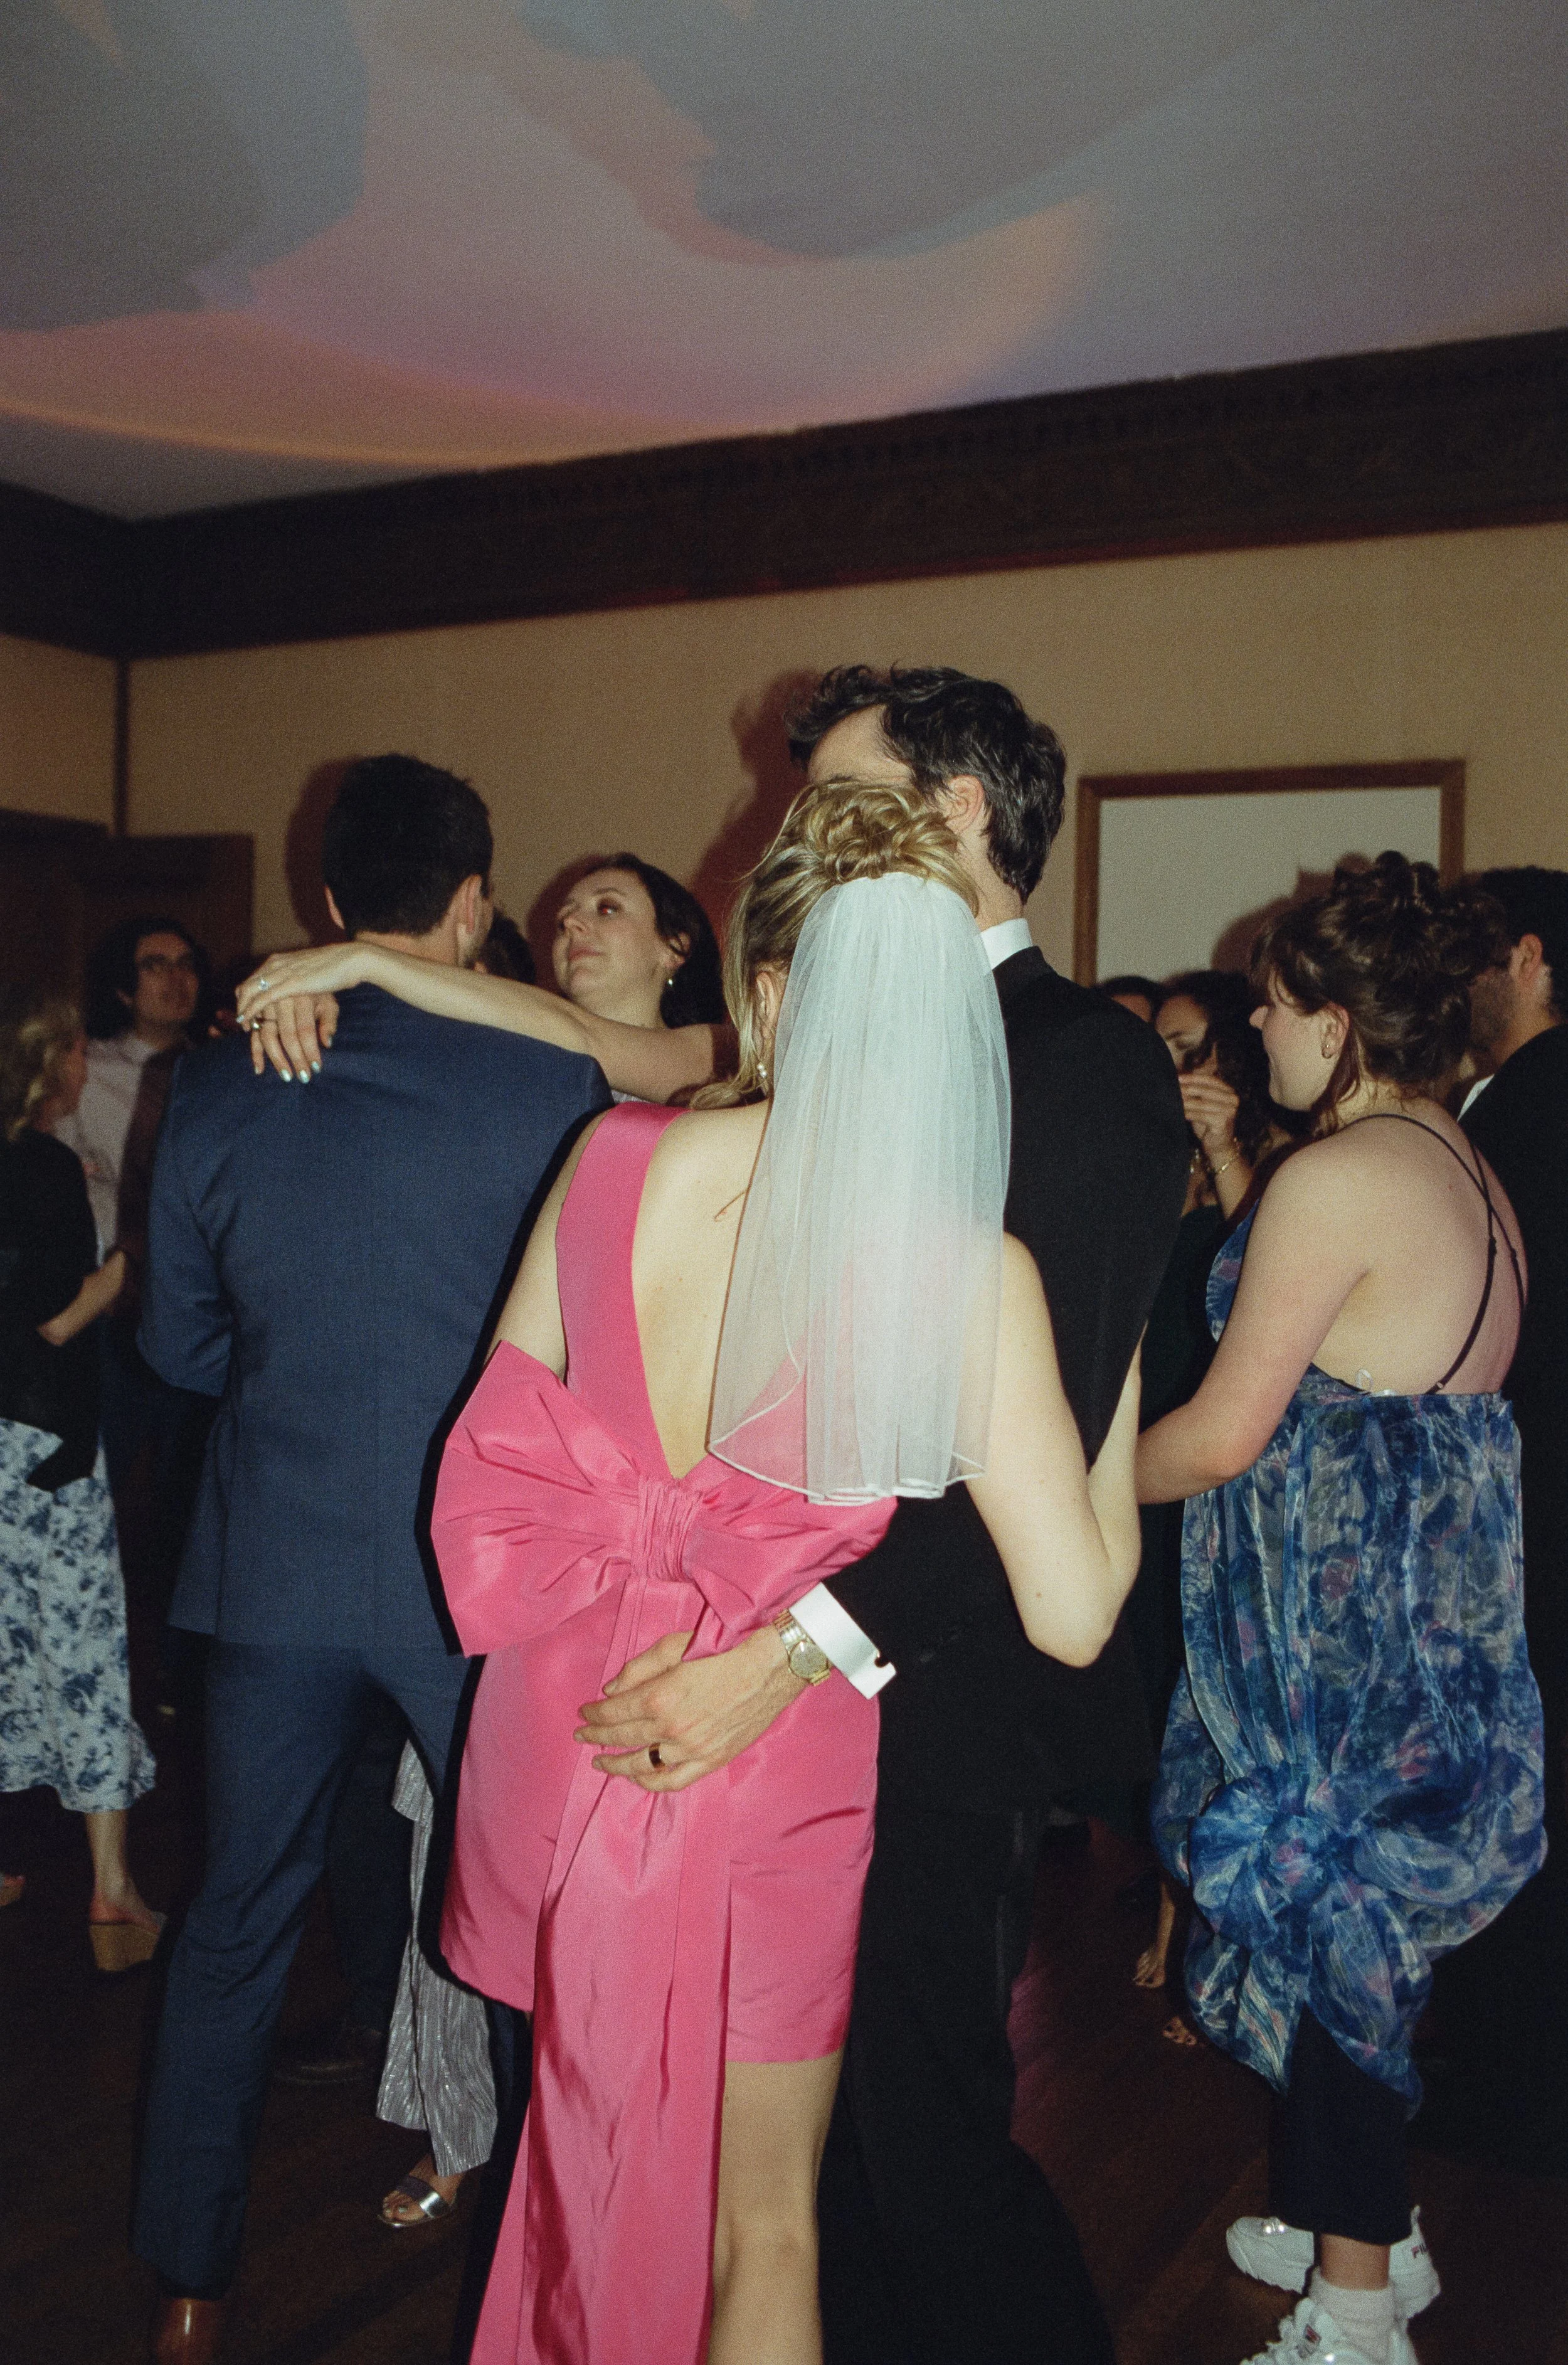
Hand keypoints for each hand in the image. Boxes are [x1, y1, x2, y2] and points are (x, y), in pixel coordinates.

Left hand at [235, 943, 372, 1067]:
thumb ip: (302, 982)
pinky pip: (263, 999)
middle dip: (241, 1005)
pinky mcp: (290, 984)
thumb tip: (300, 994)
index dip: (246, 996)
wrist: (351, 960)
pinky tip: (251, 1023)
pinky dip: (253, 1012)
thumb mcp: (313, 973)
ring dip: (245, 1012)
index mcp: (281, 960)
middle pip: (246, 986)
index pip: (253, 978)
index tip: (247, 1010)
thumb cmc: (338, 967)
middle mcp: (276, 964)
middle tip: (243, 1022)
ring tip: (245, 1026)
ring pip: (250, 993)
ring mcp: (281, 973)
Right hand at [247, 993, 340, 1080]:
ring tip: (286, 1076)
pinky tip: (259, 1069)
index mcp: (301, 997)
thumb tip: (327, 1043)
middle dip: (296, 1058)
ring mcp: (266, 1006)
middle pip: (287, 1035)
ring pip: (268, 1036)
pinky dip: (255, 1051)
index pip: (305, 1029)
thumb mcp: (329, 1002)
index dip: (310, 1050)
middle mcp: (281, 1001)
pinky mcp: (256, 1011)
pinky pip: (254, 1033)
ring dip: (276, 1058)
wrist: (300, 970)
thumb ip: (329, 1022)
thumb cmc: (318, 991)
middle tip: (303, 1077)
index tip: (317, 1068)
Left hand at [575, 1624, 807, 1791]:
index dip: (594, 1714)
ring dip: (615, 1764)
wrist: (769, 1669)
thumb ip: (639, 1667)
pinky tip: (635, 1777)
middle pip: (623, 1737)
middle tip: (582, 1736)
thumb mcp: (676, 1645)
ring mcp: (691, 1749)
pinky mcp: (710, 1760)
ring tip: (600, 1762)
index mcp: (660, 1696)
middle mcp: (671, 1727)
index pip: (614, 1711)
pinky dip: (650, 1782)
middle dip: (596, 1736)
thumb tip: (610, 1690)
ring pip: (642, 1763)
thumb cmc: (723, 1650)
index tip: (584, 1713)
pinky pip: (672, 1780)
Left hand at [1177, 1070, 1240, 1165]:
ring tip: (1172, 1099)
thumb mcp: (1204, 1104)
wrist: (1219, 1145)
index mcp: (1229, 1092)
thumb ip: (1198, 1091)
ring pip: (1201, 1103)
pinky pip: (1201, 1115)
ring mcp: (1229, 1111)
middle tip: (1173, 1087)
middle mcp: (1232, 1100)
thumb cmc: (1209, 1123)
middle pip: (1206, 1090)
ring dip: (1185, 1101)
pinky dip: (1188, 1113)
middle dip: (1187, 1088)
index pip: (1210, 1080)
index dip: (1193, 1078)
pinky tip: (1179, 1112)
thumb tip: (1180, 1079)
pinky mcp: (1223, 1122)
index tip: (1178, 1077)